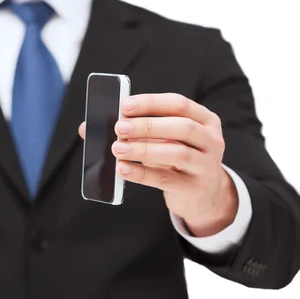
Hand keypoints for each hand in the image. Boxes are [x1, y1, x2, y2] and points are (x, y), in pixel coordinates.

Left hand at [79, 93, 237, 236]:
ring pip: (176, 153)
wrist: (202, 195)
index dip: (150, 103)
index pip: (178, 104)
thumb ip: (134, 130)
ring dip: (143, 149)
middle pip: (181, 127)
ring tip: (117, 149)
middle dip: (147, 126)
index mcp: (204, 119)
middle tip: (119, 128)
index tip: (124, 105)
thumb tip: (88, 128)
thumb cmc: (176, 159)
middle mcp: (212, 140)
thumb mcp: (163, 140)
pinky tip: (123, 169)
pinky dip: (142, 173)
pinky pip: (166, 179)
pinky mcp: (194, 188)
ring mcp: (207, 165)